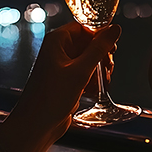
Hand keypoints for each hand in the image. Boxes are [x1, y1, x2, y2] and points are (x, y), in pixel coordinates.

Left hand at [0, 22, 120, 151]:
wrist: (36, 125)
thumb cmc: (51, 97)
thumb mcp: (81, 70)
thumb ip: (100, 48)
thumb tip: (115, 29)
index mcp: (57, 41)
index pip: (85, 27)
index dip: (100, 35)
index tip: (112, 47)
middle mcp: (58, 50)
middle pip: (89, 43)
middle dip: (101, 56)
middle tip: (107, 68)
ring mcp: (61, 66)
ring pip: (89, 59)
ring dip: (99, 69)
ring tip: (103, 82)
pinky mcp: (65, 80)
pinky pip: (84, 73)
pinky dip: (92, 79)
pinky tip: (94, 90)